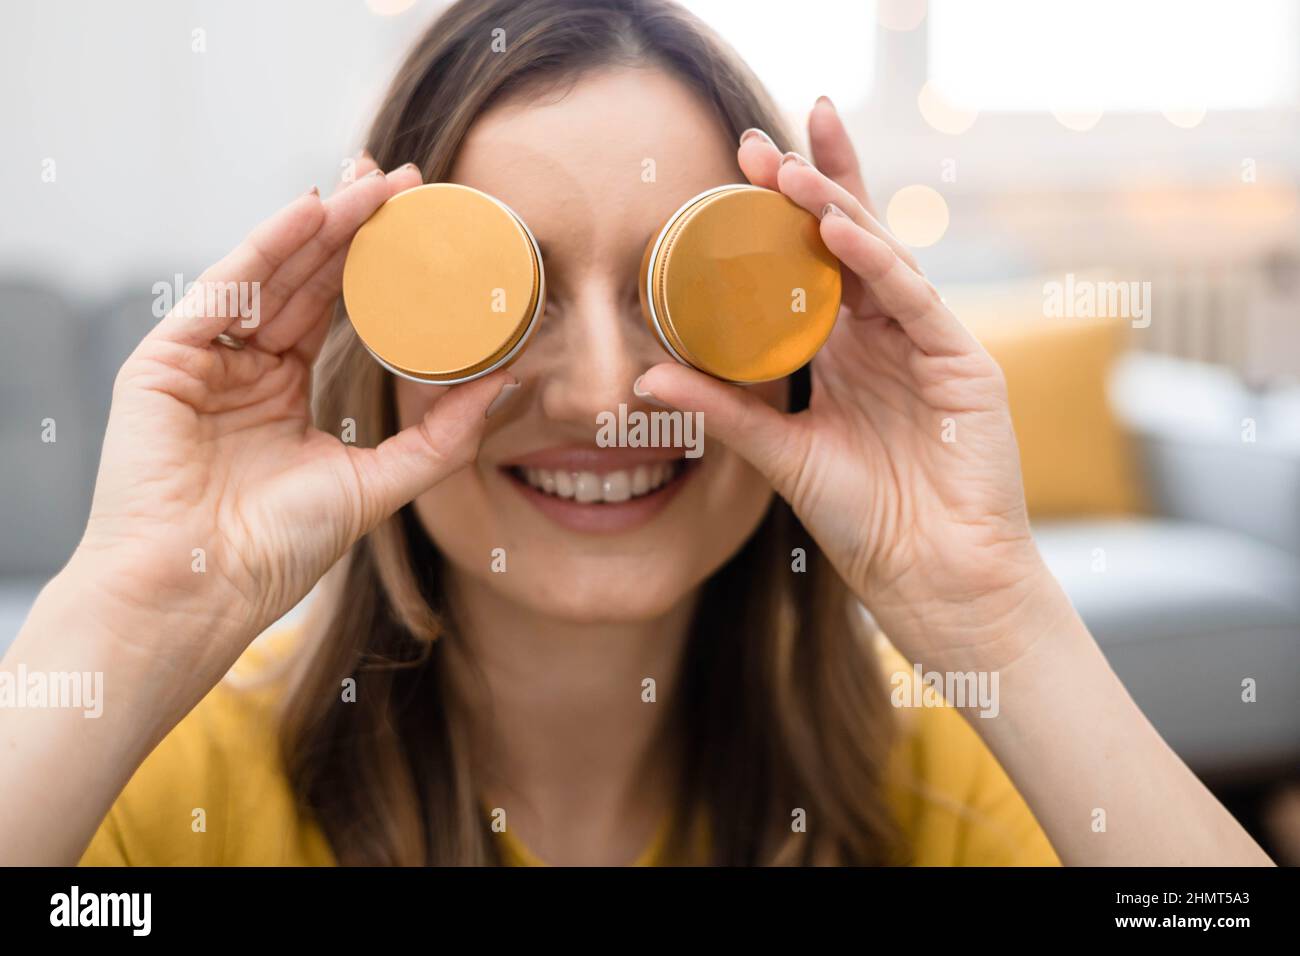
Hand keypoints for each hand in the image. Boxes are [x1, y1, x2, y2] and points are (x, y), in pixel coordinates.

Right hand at [65, 156, 513, 692]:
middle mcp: (244, 368)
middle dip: (354, 227)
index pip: (335, 310)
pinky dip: (266, 247)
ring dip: (321, 225)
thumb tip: (509, 385)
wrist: (201, 591)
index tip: (423, 224)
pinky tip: (311, 211)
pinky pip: (225, 289)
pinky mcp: (165, 359)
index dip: (377, 265)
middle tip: (405, 180)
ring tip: (373, 184)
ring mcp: (203, 360)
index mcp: (284, 393)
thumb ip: (443, 437)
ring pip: (271, 275)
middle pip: (306, 280)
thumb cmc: (276, 549)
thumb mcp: (378, 483)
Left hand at [636, 99, 1059, 669]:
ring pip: (881, 255)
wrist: (929, 575)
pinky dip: (878, 263)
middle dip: (808, 184)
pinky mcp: (963, 361)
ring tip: (789, 169)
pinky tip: (840, 230)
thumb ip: (722, 410)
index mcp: (843, 348)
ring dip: (835, 207)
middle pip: (847, 238)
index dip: (780, 211)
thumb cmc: (864, 518)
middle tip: (758, 142)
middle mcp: (884, 333)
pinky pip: (914, 300)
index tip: (735, 166)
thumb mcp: (780, 453)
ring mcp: (926, 341)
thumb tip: (645, 374)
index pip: (810, 261)